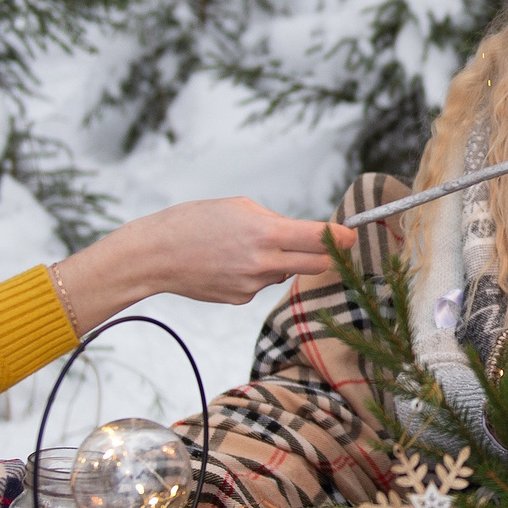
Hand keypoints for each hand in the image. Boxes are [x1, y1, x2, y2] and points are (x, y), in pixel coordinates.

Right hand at [54, 197, 349, 325]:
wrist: (154, 255)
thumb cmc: (193, 221)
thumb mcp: (239, 207)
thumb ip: (275, 222)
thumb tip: (301, 235)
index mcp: (267, 233)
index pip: (320, 239)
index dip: (342, 238)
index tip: (353, 236)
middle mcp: (264, 263)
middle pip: (317, 265)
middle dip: (326, 255)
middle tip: (329, 245)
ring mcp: (253, 285)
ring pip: (286, 273)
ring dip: (282, 261)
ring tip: (247, 246)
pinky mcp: (240, 299)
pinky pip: (261, 284)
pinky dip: (256, 273)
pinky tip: (229, 263)